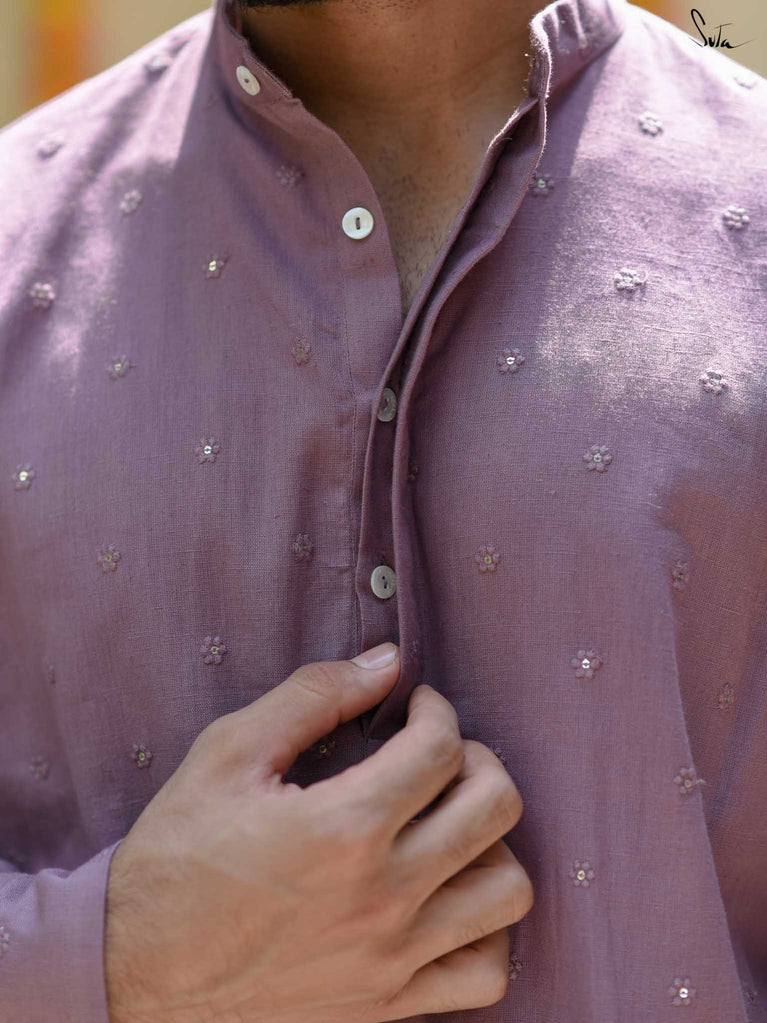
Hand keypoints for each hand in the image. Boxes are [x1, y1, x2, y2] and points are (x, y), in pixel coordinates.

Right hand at [104, 643, 532, 1022]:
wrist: (135, 975)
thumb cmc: (176, 857)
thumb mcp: (228, 753)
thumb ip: (313, 696)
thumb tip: (387, 662)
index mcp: (345, 826)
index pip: (442, 746)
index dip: (436, 709)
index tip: (415, 707)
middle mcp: (384, 895)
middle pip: (496, 806)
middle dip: (478, 759)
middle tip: (440, 755)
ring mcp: (394, 959)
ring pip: (508, 889)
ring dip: (491, 843)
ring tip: (449, 826)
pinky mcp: (390, 1006)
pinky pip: (487, 974)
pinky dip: (486, 930)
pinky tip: (447, 900)